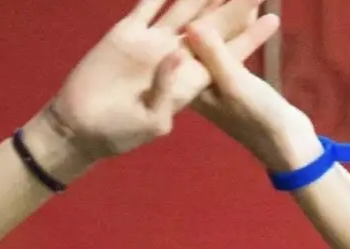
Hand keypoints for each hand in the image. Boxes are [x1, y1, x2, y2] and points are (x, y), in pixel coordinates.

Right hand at [46, 0, 276, 162]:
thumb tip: (179, 52)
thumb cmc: (117, 135)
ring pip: (185, 6)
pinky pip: (149, 3)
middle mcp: (174, 58)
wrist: (80, 129)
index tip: (270, 16)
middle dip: (232, 4)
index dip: (247, 35)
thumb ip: (167, 89)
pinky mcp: (128, 32)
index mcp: (187, 81)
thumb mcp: (152, 121)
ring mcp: (152, 42)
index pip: (225, 54)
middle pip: (212, 24)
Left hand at [184, 12, 317, 172]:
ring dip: (227, 14)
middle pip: (199, 38)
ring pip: (217, 39)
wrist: (287, 143)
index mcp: (190, 86)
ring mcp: (216, 80)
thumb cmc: (257, 118)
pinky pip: (233, 45)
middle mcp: (198, 82)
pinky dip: (241, 26)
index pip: (185, 43)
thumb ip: (213, 56)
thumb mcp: (234, 85)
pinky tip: (249, 7)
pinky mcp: (234, 78)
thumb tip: (191, 24)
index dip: (194, 14)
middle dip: (210, 9)